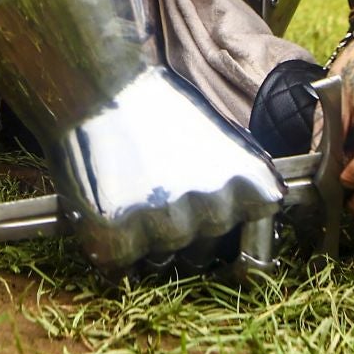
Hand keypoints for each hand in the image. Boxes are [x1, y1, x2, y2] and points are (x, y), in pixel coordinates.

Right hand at [51, 68, 285, 272]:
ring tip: (128, 193)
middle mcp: (216, 214)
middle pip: (203, 253)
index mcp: (251, 191)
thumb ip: (234, 185)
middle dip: (180, 231)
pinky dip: (110, 249)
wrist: (102, 85)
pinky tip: (105, 209)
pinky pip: (120, 268)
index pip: (249, 237)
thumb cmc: (158, 106)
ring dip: (146, 243)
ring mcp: (168, 230)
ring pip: (162, 263)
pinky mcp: (118, 242)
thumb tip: (244, 223)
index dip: (219, 221)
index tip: (200, 201)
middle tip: (153, 190)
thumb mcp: (220, 141)